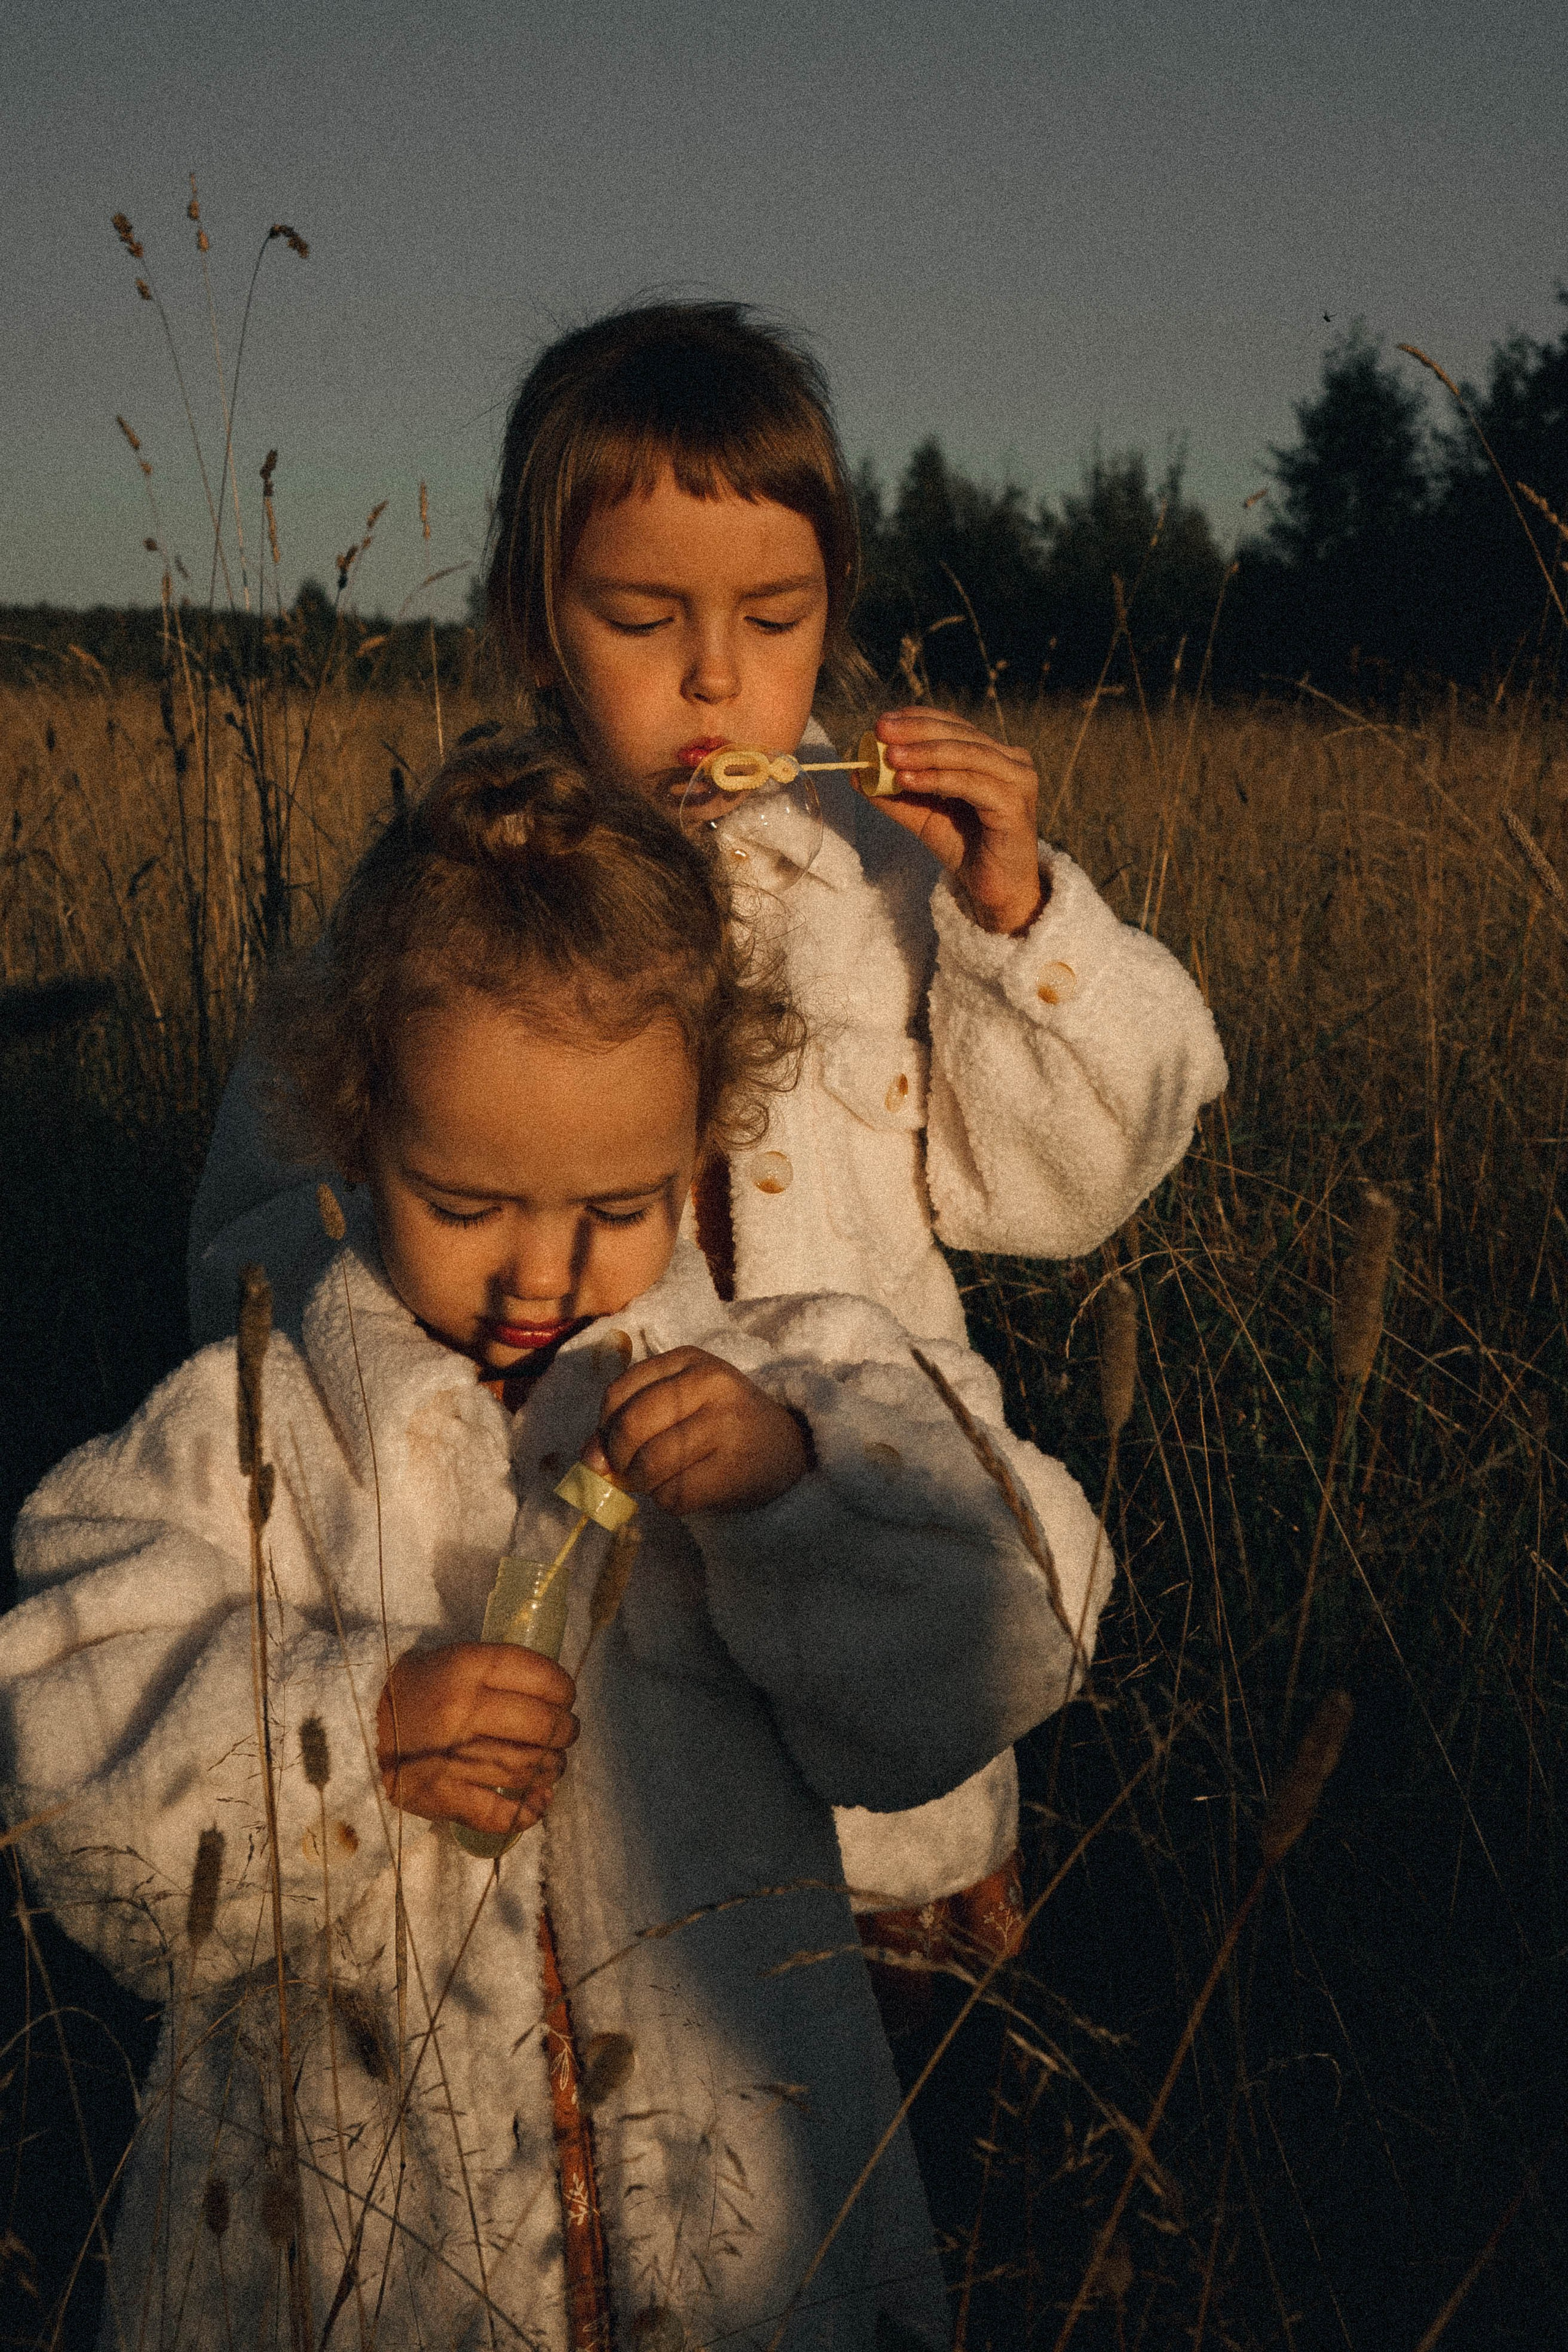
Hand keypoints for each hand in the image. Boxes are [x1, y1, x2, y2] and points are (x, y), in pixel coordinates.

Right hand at [376, 1643, 578, 1835]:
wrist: (352, 1726)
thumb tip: (556, 1696)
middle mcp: (461, 1710)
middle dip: (564, 1732)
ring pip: (527, 1768)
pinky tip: (536, 1804)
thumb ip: (499, 1673)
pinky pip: (499, 1813)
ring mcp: (451, 1756)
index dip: (563, 1689)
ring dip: (551, 1769)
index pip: (539, 1675)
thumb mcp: (453, 1662)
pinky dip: (526, 1811)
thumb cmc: (415, 1691)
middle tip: (564, 1734)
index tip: (565, 1698)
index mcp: (465, 1667)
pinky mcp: (440, 1796)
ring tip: (551, 1766)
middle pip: (542, 1724)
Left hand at [588, 1347, 809, 1513]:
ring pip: (649, 1465)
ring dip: (645, 1484)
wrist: (787, 1450)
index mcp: (689, 1360)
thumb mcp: (678, 1405)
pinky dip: (668, 1502)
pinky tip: (687, 1491)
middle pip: (630, 1427)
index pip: (617, 1393)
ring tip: (664, 1480)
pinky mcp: (734, 1468)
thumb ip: (629, 1421)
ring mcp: (725, 1425)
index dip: (605, 1428)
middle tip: (633, 1471)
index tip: (615, 1446)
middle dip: (620, 1460)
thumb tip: (589, 1460)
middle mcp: (709, 1383)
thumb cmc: (721, 1426)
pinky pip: (673, 1495)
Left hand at [874, 707, 1044, 934]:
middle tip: (881, 730)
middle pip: (960, 735)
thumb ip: (896, 794)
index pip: (954, 726)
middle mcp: (1013, 761)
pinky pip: (971, 784)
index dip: (918, 719)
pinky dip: (937, 779)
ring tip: (889, 757)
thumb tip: (857, 774)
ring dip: (924, 754)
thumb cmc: (964, 848)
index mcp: (995, 755)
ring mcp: (1019, 781)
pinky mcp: (1015, 805)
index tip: (883, 721)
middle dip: (916, 731)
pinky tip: (907, 780)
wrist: (994, 890)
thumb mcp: (923, 815)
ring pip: (966, 755)